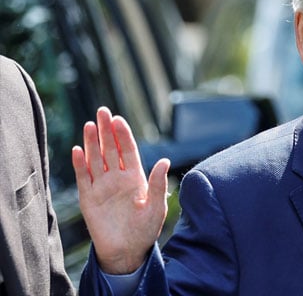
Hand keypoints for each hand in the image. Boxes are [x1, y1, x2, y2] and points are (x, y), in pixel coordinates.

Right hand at [72, 107, 169, 273]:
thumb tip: (164, 160)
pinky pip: (83, 178)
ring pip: (96, 159)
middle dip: (106, 130)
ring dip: (92, 143)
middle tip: (102, 111)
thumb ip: (157, 184)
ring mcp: (102, 187)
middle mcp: (118, 178)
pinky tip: (77, 150)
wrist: (127, 251)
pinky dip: (80, 164)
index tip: (118, 119)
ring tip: (90, 125)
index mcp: (136, 178)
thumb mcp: (156, 207)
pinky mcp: (89, 199)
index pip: (128, 150)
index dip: (123, 135)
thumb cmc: (145, 230)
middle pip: (111, 149)